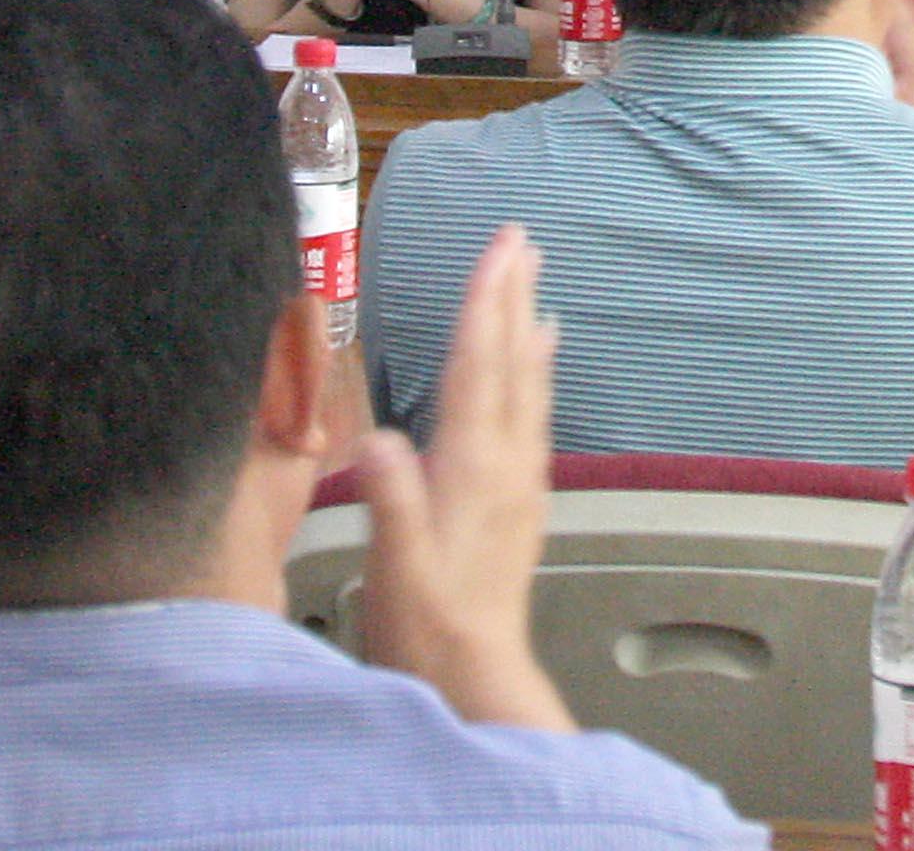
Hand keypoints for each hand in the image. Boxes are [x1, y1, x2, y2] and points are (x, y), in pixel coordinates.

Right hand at [354, 228, 568, 730]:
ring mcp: (518, 479)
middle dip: (512, 295)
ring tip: (534, 286)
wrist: (476, 674)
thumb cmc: (428, 623)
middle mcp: (504, 462)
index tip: (496, 250)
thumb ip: (389, 499)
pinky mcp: (520, 500)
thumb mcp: (395, 563)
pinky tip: (536, 369)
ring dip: (527, 328)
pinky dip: (534, 377)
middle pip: (511, 360)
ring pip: (527, 384)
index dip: (485, 302)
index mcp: (471, 465)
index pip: (478, 365)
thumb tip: (377, 442)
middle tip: (522, 240)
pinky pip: (532, 416)